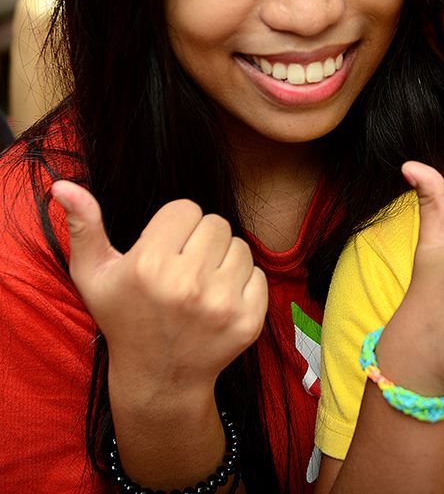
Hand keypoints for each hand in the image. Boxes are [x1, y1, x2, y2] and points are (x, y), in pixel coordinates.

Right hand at [51, 180, 267, 394]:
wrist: (159, 379)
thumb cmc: (124, 318)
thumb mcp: (93, 275)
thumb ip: (83, 226)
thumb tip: (63, 185)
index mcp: (149, 265)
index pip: (186, 208)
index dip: (174, 226)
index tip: (162, 251)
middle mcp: (187, 284)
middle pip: (216, 222)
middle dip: (200, 240)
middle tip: (182, 268)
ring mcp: (221, 304)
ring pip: (240, 246)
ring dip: (223, 260)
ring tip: (200, 285)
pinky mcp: (248, 320)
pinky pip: (258, 274)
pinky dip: (244, 284)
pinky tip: (219, 302)